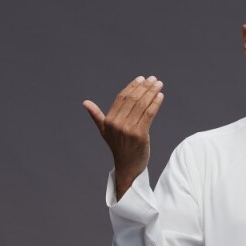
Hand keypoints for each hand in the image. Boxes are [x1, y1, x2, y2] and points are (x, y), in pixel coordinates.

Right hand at [82, 75, 164, 198]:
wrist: (127, 167)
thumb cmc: (118, 147)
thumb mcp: (105, 131)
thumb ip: (96, 115)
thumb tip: (85, 103)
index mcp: (109, 121)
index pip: (122, 98)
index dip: (132, 87)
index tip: (141, 79)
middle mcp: (118, 124)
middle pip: (133, 99)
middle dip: (144, 87)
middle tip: (153, 79)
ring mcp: (129, 130)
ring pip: (142, 105)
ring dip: (152, 93)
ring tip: (158, 84)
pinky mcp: (140, 135)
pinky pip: (149, 114)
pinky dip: (155, 103)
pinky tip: (160, 96)